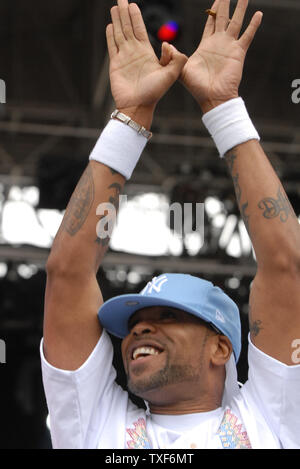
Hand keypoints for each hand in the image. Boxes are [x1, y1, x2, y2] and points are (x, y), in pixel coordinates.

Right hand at [106, 0, 187, 127]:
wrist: (138, 107)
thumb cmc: (154, 94)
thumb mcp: (170, 76)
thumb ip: (176, 61)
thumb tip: (173, 46)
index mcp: (146, 53)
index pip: (140, 29)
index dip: (136, 16)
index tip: (133, 4)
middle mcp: (134, 53)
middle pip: (128, 27)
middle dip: (124, 12)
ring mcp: (124, 58)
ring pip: (119, 33)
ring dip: (117, 20)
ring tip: (114, 6)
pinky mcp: (115, 65)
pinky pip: (112, 46)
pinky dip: (110, 35)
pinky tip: (110, 25)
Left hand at [181, 0, 262, 112]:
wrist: (212, 98)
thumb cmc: (197, 88)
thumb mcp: (181, 70)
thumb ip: (174, 56)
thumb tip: (165, 45)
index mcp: (206, 45)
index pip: (211, 22)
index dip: (213, 10)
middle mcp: (219, 43)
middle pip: (223, 17)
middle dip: (225, 3)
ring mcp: (229, 47)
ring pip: (236, 22)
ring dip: (240, 8)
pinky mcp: (238, 53)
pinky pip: (247, 36)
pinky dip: (253, 25)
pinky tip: (259, 14)